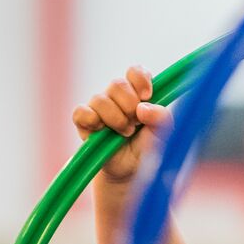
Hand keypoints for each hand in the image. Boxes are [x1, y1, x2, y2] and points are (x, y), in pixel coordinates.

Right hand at [72, 65, 170, 184]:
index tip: (147, 96)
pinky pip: (81, 112)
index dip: (140, 79)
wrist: (133, 172)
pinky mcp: (86, 124)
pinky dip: (90, 118)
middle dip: (129, 104)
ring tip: (125, 133)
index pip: (135, 72)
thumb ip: (161, 117)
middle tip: (136, 123)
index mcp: (138, 94)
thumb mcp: (163, 134)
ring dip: (115, 118)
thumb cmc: (148, 149)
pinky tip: (100, 128)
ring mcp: (100, 109)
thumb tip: (142, 108)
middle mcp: (118, 97)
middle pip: (117, 83)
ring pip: (100, 99)